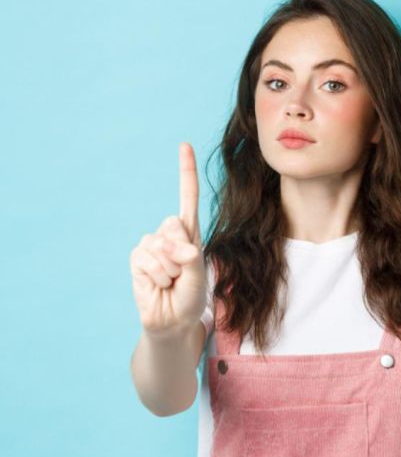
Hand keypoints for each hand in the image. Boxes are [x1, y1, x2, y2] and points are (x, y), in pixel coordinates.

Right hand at [129, 142, 207, 339]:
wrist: (174, 319)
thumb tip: (180, 249)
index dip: (185, 171)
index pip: (187, 197)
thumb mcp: (199, 274)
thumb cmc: (191, 296)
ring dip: (170, 270)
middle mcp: (169, 234)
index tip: (184, 145)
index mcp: (189, 232)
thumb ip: (190, 257)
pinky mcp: (137, 258)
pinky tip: (158, 284)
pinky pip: (147, 260)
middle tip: (183, 272)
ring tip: (172, 281)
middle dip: (182, 253)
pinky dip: (157, 276)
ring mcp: (151, 245)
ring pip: (160, 246)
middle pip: (174, 225)